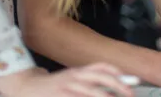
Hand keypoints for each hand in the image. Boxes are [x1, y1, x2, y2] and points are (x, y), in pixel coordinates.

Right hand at [0, 64, 132, 96]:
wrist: (28, 88)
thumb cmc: (54, 86)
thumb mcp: (72, 78)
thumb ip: (90, 80)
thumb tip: (114, 85)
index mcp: (78, 71)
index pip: (101, 67)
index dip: (117, 73)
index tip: (132, 80)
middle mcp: (74, 77)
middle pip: (101, 78)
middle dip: (118, 86)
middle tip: (130, 94)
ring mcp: (67, 88)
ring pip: (91, 92)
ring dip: (106, 96)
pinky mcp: (60, 96)